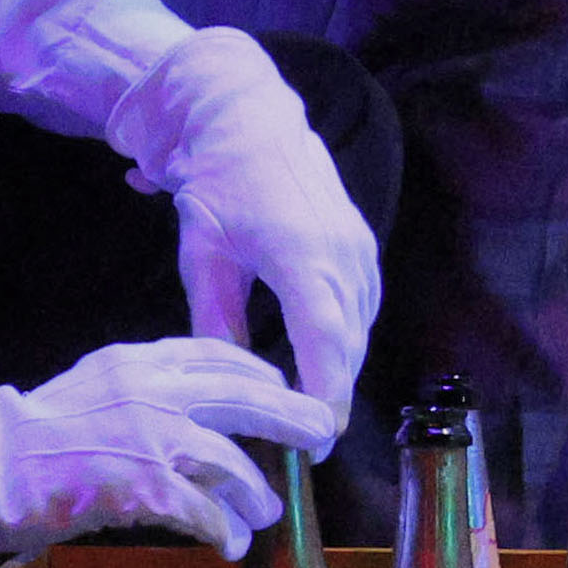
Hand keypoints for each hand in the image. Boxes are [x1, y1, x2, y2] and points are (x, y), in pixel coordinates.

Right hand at [0, 331, 334, 560]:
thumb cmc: (28, 433)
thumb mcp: (93, 383)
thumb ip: (142, 387)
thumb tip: (190, 405)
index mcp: (140, 361)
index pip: (220, 355)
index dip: (261, 374)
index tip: (281, 389)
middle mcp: (154, 392)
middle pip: (250, 397)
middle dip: (294, 416)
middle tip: (322, 434)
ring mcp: (151, 439)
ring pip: (233, 462)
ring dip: (256, 492)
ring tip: (264, 513)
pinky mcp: (142, 488)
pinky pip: (203, 510)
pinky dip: (223, 529)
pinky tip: (229, 544)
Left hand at [119, 29, 375, 417]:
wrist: (251, 121)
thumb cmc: (217, 185)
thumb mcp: (203, 256)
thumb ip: (217, 322)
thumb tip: (226, 384)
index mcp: (302, 255)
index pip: (325, 341)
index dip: (324, 395)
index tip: (316, 441)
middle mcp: (344, 252)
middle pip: (350, 342)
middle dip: (332, 395)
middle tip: (308, 446)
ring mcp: (361, 246)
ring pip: (360, 326)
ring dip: (341, 368)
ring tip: (313, 415)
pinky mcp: (364, 244)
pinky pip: (363, 305)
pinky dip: (347, 340)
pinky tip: (325, 363)